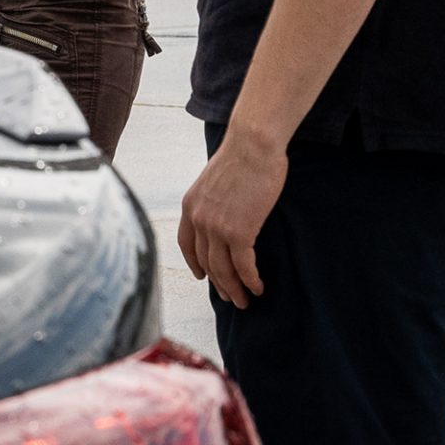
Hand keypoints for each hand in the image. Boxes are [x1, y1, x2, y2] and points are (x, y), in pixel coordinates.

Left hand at [176, 124, 286, 310]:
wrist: (252, 144)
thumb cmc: (242, 156)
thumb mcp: (215, 180)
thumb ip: (214, 199)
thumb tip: (224, 211)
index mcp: (190, 206)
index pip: (186, 244)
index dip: (195, 263)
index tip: (202, 276)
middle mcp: (198, 219)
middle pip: (206, 262)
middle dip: (219, 283)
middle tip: (231, 297)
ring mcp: (217, 227)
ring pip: (223, 270)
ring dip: (234, 289)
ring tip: (245, 300)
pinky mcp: (239, 231)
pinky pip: (244, 266)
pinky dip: (251, 280)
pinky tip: (258, 287)